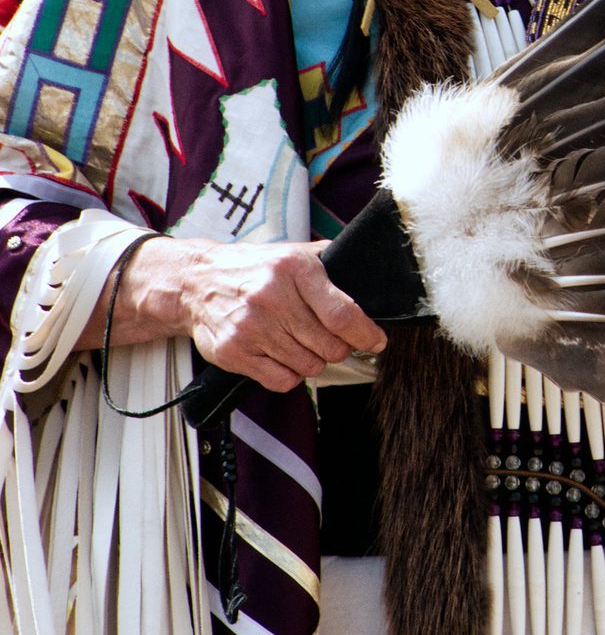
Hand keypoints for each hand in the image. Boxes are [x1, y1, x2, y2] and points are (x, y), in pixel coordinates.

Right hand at [183, 240, 387, 391]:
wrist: (197, 281)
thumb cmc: (253, 268)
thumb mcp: (293, 253)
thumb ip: (331, 261)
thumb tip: (367, 276)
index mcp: (295, 269)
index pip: (342, 313)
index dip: (365, 334)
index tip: (376, 341)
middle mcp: (274, 297)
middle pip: (329, 346)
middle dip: (338, 348)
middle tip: (331, 340)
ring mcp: (252, 327)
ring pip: (308, 366)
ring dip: (313, 361)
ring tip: (301, 343)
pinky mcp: (235, 352)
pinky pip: (282, 380)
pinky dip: (290, 374)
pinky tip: (283, 356)